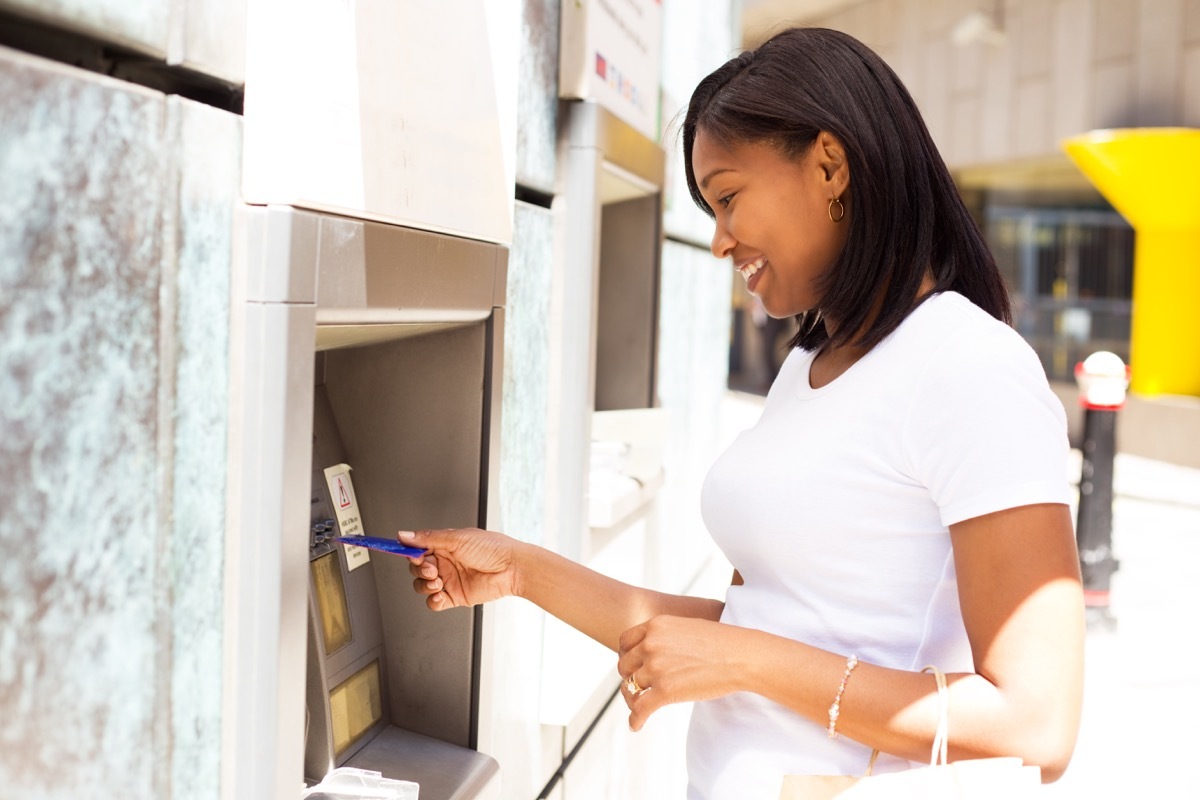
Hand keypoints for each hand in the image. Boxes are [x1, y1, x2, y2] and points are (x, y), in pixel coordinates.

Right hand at [402, 528, 517, 610]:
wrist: (512, 568)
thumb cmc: (492, 548)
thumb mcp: (457, 538)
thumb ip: (428, 539)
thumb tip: (404, 535)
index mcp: (444, 545)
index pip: (417, 548)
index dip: (408, 551)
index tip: (400, 551)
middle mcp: (445, 562)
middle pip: (417, 568)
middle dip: (419, 569)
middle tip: (430, 568)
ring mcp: (449, 580)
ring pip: (422, 586)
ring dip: (424, 585)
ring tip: (437, 581)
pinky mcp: (455, 596)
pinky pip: (434, 602)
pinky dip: (433, 601)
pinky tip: (440, 595)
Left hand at [617, 615, 751, 731]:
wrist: (741, 656)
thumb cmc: (721, 643)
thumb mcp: (686, 627)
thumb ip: (665, 636)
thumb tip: (653, 650)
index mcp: (656, 626)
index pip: (624, 642)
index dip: (626, 655)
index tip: (633, 666)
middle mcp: (651, 644)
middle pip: (625, 666)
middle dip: (630, 677)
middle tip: (639, 687)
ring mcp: (656, 667)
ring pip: (631, 688)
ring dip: (633, 699)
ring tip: (638, 708)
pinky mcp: (665, 691)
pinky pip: (639, 708)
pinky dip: (635, 719)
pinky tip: (636, 725)